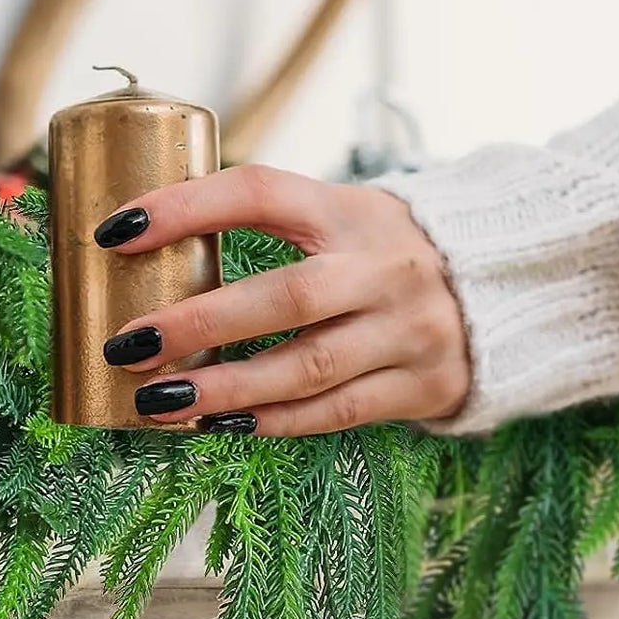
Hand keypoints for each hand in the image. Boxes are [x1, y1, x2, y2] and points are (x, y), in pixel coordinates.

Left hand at [96, 164, 470, 435]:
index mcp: (349, 210)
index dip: (185, 207)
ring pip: (308, 367)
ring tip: (155, 402)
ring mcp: (410, 329)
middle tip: (127, 345)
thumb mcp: (339, 217)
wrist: (502, 290)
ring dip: (226, 389)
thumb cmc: (379, 252)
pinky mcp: (423, 384)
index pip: (260, 193)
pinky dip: (272, 422)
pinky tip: (218, 424)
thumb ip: (269, 226)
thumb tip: (144, 246)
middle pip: (285, 298)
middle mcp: (384, 268)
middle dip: (198, 324)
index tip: (116, 232)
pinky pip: (335, 411)